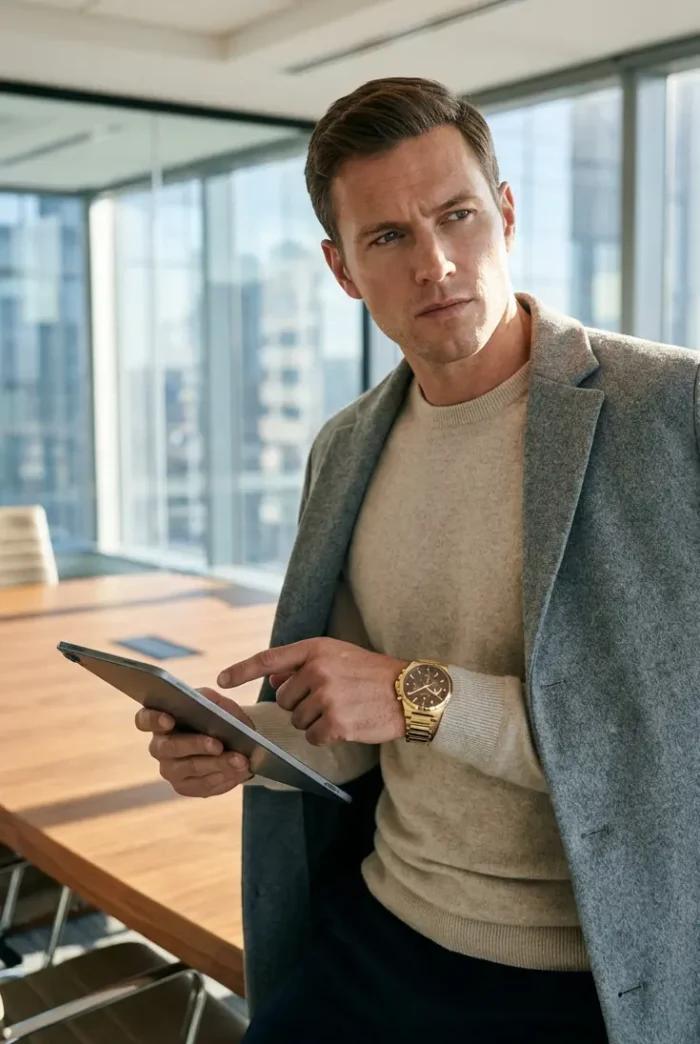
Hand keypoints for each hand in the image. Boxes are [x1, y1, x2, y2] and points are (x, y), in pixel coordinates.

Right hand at [134, 688, 253, 797]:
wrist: (233, 739)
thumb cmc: (217, 717)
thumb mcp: (216, 703)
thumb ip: (210, 699)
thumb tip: (207, 703)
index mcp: (160, 720)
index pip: (144, 719)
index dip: (153, 720)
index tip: (169, 720)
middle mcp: (159, 747)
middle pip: (169, 748)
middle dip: (196, 745)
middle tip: (218, 745)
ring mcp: (170, 769)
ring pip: (190, 769)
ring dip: (217, 765)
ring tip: (240, 760)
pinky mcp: (185, 787)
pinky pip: (203, 785)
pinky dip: (224, 777)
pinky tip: (239, 771)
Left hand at [217, 638, 407, 746]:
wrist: (409, 693)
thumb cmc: (372, 674)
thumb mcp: (339, 656)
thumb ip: (305, 664)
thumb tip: (275, 681)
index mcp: (317, 649)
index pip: (269, 658)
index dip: (241, 670)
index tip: (221, 680)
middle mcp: (318, 670)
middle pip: (284, 699)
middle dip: (300, 704)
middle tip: (329, 700)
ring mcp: (327, 697)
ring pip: (297, 719)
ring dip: (314, 721)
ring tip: (341, 710)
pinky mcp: (336, 723)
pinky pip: (312, 736)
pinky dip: (324, 736)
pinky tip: (345, 726)